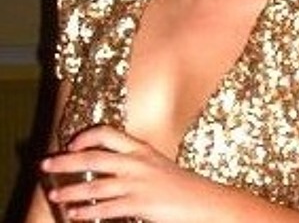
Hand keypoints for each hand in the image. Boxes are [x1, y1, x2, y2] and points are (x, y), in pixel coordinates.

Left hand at [40, 125, 214, 221]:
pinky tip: (75, 216)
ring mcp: (137, 183)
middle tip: (47, 164)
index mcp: (141, 148)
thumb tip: (111, 165)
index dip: (86, 136)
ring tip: (54, 196)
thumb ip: (136, 161)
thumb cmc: (180, 184)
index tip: (71, 144)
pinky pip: (106, 208)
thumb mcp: (158, 164)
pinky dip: (87, 212)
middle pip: (94, 156)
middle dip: (65, 161)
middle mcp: (137, 162)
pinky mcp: (139, 205)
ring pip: (95, 185)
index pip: (108, 133)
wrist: (203, 200)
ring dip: (70, 191)